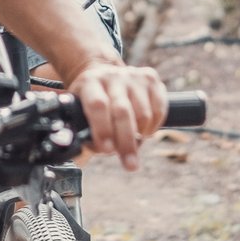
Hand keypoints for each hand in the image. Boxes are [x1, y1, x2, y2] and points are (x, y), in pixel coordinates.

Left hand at [62, 56, 165, 171]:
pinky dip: (153, 127)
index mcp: (89, 83)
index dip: (103, 129)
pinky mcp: (151, 78)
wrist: (104, 76)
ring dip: (140, 135)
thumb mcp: (80, 113)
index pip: (97, 105)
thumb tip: (96, 150)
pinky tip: (143, 130)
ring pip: (143, 114)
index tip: (106, 150)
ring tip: (131, 140)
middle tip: (129, 164)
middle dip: (126, 142)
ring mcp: (133, 76)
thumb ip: (84, 133)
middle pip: (122, 111)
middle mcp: (112, 76)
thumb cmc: (91, 104)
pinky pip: (159, 110)